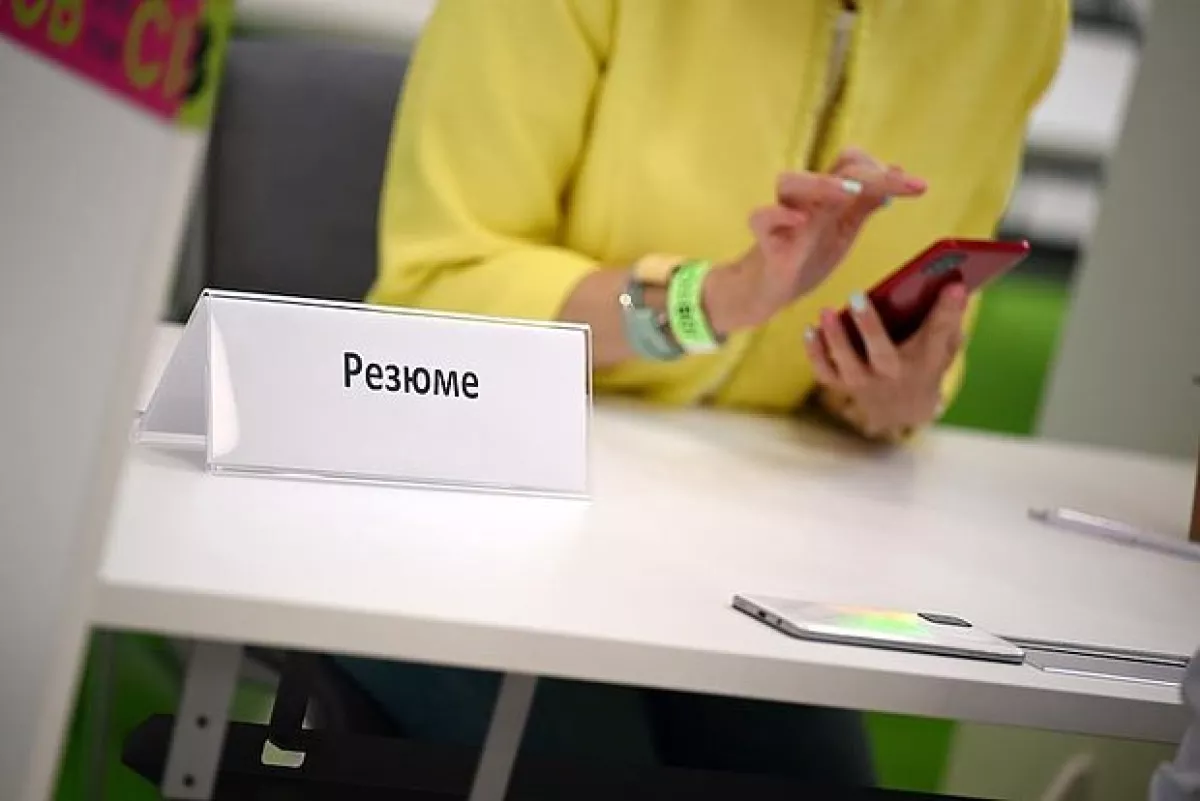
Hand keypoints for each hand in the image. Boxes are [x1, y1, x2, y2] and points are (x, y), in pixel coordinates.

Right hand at [704, 152, 927, 334]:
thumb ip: (866, 204)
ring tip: (850, 192)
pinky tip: (799, 220)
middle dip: (870, 172)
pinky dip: (777, 214)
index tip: (918, 186)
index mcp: (829, 195)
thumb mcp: (844, 229)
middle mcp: (807, 198)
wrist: (772, 289)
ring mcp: (784, 217)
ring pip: (790, 181)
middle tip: (900, 183)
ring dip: (822, 183)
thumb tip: (898, 174)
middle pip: (833, 169)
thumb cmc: (807, 254)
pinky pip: (760, 218)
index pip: (854, 163)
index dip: (884, 168)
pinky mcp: (765, 241)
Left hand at [804, 283, 967, 439]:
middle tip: (856, 295)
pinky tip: (810, 329)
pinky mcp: (842, 385)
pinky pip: (825, 372)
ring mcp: (864, 383)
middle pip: (881, 352)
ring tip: (825, 311)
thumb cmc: (923, 362)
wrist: (903, 408)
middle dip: (869, 325)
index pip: (939, 334)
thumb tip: (955, 285)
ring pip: (847, 364)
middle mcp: (893, 375)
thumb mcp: (942, 345)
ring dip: (834, 339)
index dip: (947, 311)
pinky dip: (815, 353)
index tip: (955, 285)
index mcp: (924, 362)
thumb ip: (948, 318)